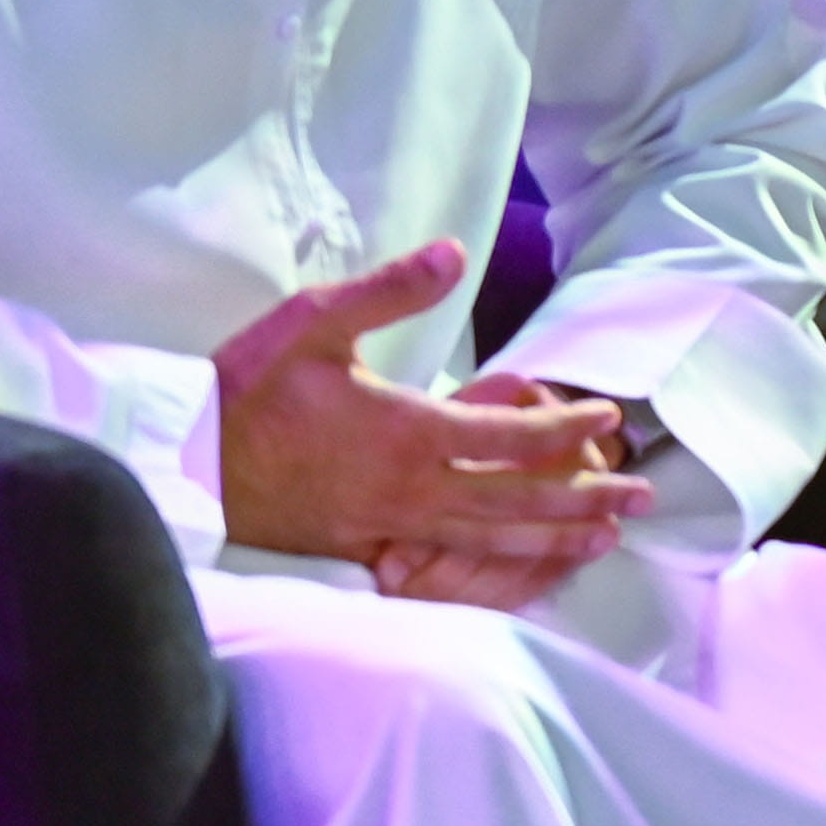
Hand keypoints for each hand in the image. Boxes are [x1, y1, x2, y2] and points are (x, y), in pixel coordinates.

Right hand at [214, 247, 647, 612]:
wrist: (183, 461)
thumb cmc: (248, 388)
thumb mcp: (312, 321)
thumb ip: (388, 291)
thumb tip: (453, 253)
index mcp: (406, 433)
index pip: (510, 439)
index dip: (566, 431)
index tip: (609, 421)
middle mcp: (408, 489)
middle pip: (516, 501)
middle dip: (585, 499)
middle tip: (643, 501)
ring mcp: (387, 527)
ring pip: (488, 541)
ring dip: (553, 539)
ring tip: (604, 540)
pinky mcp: (364, 549)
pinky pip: (446, 567)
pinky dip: (493, 568)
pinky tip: (519, 572)